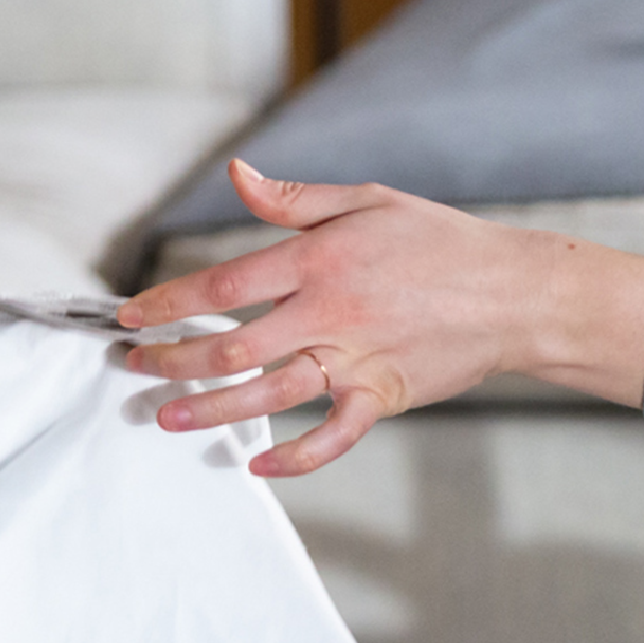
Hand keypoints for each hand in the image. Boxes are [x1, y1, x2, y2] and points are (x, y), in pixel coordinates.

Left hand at [116, 160, 643, 475]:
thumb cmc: (440, 242)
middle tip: (136, 369)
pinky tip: (259, 465)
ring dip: (212, 408)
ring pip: (269, 392)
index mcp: (318, 259)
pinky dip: (296, 457)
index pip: (222, 283)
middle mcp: (329, 311)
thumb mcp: (365, 201)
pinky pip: (332, 435)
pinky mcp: (382, 395)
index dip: (168, 302)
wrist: (512, 292)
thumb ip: (294, 200)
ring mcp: (355, 358)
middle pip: (232, 342)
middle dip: (174, 358)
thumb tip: (237, 177)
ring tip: (168, 417)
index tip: (131, 316)